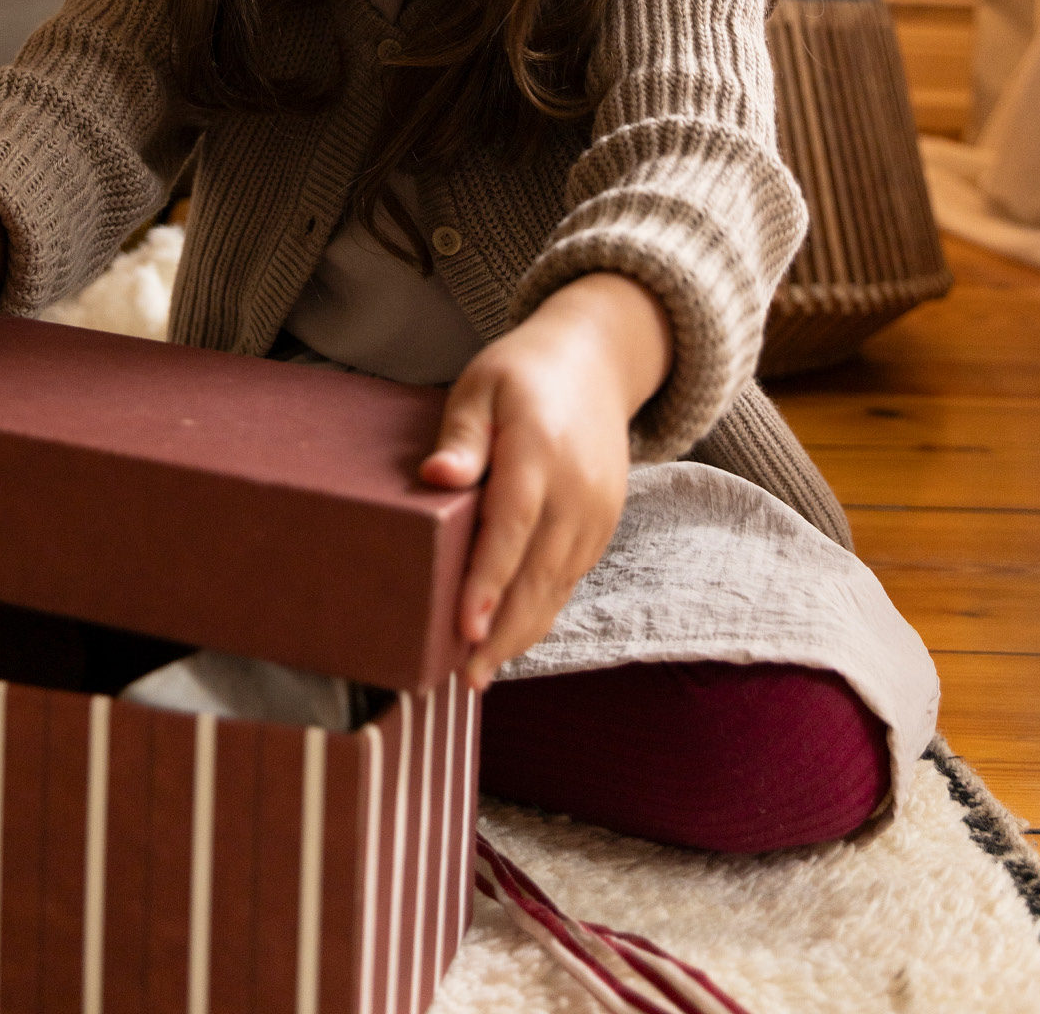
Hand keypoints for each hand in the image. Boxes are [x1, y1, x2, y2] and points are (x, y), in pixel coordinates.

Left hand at [420, 272, 672, 689]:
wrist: (597, 362)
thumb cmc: (522, 374)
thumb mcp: (482, 385)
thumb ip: (462, 435)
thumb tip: (436, 477)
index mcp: (539, 450)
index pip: (512, 527)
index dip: (488, 582)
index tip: (465, 628)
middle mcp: (576, 488)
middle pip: (538, 572)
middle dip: (503, 630)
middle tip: (466, 677)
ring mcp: (596, 509)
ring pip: (558, 584)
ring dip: (522, 630)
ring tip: (482, 671)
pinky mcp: (604, 521)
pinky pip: (571, 576)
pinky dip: (544, 609)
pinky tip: (513, 635)